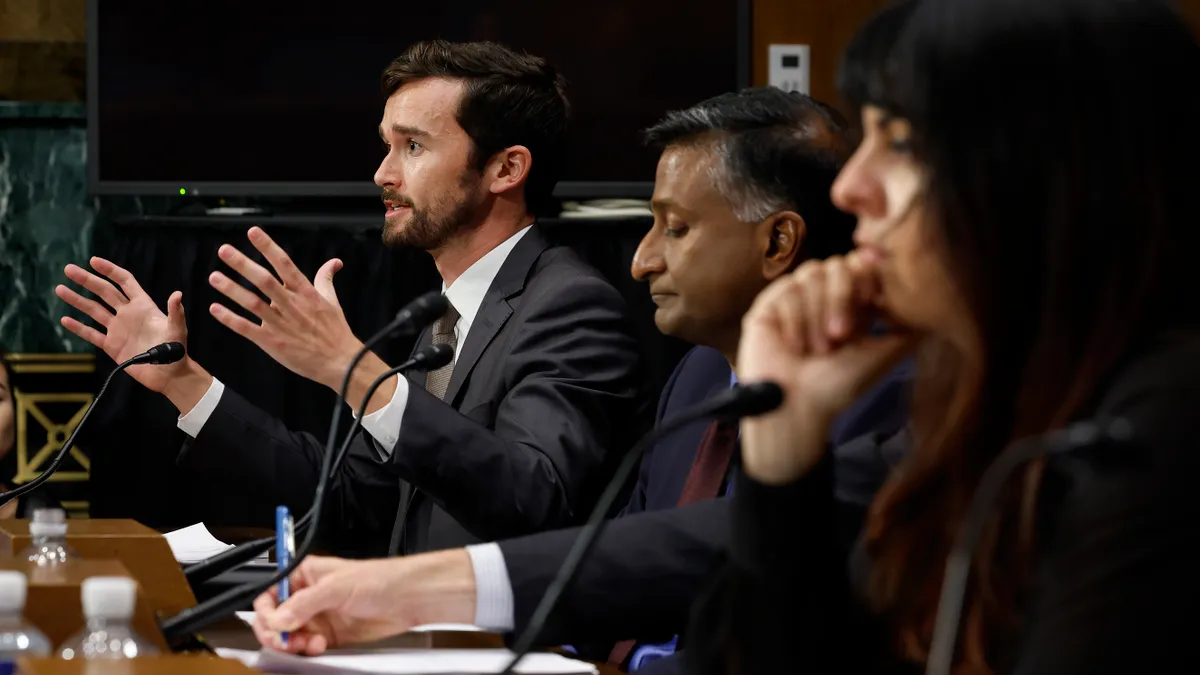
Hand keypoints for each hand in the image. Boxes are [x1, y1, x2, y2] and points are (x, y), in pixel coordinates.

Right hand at [56, 258, 201, 398]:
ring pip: (93, 310)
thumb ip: (175, 312)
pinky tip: (65, 320)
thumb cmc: (177, 351)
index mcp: (143, 306)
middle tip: (69, 269)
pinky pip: (92, 334)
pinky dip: (78, 328)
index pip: (124, 282)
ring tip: (60, 289)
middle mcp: (128, 314)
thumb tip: (177, 294)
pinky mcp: (112, 346)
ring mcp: (118, 329)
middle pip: (104, 292)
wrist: (169, 375)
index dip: (110, 270)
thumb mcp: (177, 329)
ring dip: (77, 300)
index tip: (93, 261)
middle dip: (87, 280)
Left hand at [208, 227, 360, 390]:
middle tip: (224, 251)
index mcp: (306, 293)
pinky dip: (231, 319)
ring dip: (232, 289)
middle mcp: (292, 306)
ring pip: (253, 303)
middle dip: (243, 264)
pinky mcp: (273, 342)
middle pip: (264, 280)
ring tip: (214, 277)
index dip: (268, 247)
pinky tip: (216, 309)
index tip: (253, 232)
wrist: (340, 362)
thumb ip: (326, 279)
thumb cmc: (335, 332)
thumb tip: (335, 262)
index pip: (285, 264)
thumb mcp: (332, 301)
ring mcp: (281, 324)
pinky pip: (248, 329)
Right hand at [252, 551, 476, 655]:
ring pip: (288, 636)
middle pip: (275, 618)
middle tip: (286, 640)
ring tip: (307, 644)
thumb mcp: (337, 586)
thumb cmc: (379, 579)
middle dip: (276, 631)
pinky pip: (306, 648)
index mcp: (304, 575)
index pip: (270, 592)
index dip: (265, 609)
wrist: (408, 599)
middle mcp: (307, 596)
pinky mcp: (329, 636)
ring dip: (292, 644)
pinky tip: (319, 646)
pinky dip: (306, 651)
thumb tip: (279, 619)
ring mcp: (317, 617)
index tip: (272, 622)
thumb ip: (305, 603)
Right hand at [737, 253, 917, 483]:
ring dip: (818, 313)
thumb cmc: (839, 386)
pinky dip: (796, 319)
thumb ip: (910, 326)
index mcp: (851, 304)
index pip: (863, 265)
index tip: (873, 305)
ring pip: (813, 274)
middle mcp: (822, 297)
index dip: (869, 277)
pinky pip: (787, 289)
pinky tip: (795, 346)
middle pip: (840, 264)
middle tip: (841, 336)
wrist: (798, 407)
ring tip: (818, 349)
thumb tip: (932, 301)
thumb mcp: (885, 353)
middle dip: (843, 298)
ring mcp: (794, 298)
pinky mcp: (768, 305)